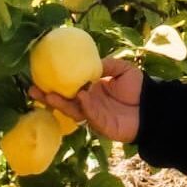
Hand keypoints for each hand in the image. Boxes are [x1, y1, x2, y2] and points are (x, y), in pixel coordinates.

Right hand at [28, 58, 142, 142]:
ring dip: (60, 103)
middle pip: (63, 101)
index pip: (67, 87)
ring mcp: (93, 115)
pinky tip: (80, 96)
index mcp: (89, 90)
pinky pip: (91, 115)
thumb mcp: (122, 69)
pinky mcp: (102, 125)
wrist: (154, 107)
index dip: (53, 83)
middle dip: (47, 96)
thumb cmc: (139, 88)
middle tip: (32, 90)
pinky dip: (86, 106)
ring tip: (48, 95)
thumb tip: (89, 61)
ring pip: (72, 110)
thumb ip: (105, 65)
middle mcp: (87, 103)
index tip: (39, 76)